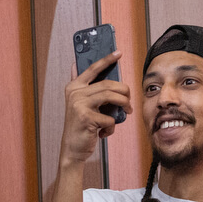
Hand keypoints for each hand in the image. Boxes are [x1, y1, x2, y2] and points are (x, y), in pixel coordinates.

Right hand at [60, 51, 130, 165]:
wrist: (72, 148)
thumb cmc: (81, 126)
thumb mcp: (80, 105)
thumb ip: (86, 89)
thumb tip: (90, 70)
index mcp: (74, 87)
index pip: (92, 69)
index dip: (106, 60)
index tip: (118, 53)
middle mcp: (75, 93)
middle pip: (107, 84)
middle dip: (124, 91)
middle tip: (129, 100)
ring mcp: (79, 105)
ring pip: (111, 97)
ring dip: (123, 104)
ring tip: (127, 111)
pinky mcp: (86, 118)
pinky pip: (109, 118)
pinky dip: (112, 126)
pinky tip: (105, 132)